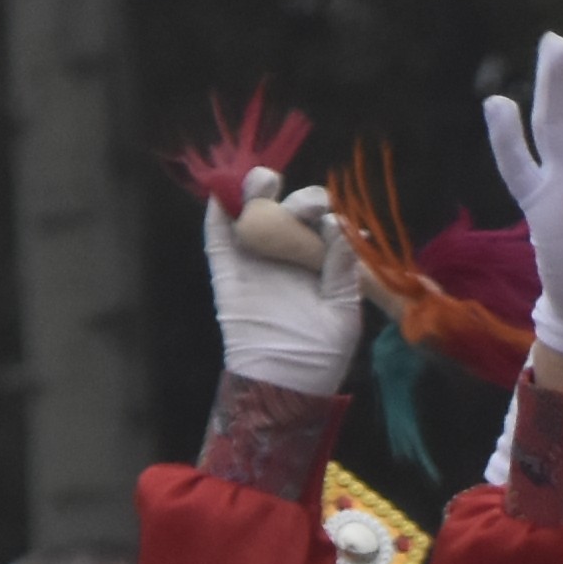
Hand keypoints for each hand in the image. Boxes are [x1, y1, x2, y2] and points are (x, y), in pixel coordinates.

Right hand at [203, 185, 371, 398]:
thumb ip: (342, 268)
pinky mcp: (228, 270)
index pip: (320, 224)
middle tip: (312, 208)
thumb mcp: (343, 310)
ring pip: (253, 213)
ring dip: (257, 190)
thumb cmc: (320, 353)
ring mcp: (255, 259)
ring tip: (266, 180)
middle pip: (289, 211)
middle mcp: (285, 255)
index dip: (327, 214)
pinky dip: (218, 212)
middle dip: (302, 201)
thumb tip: (342, 225)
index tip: (336, 220)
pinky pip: (219, 237)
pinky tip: (224, 192)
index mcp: (316, 261)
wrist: (285, 383)